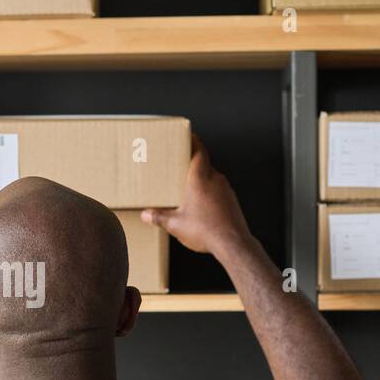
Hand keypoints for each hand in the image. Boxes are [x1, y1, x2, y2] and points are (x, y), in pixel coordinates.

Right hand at [141, 136, 250, 256]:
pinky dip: (209, 192)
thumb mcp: (175, 225)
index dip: (194, 141)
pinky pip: (218, 190)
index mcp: (199, 179)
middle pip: (204, 163)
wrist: (232, 243)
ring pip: (212, 177)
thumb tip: (146, 215)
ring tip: (188, 188)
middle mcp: (215, 180)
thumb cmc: (206, 230)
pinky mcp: (231, 200)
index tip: (189, 136)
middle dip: (192, 163)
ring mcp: (225, 190)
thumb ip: (159, 217)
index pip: (199, 151)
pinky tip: (201, 205)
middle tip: (181, 165)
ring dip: (201, 179)